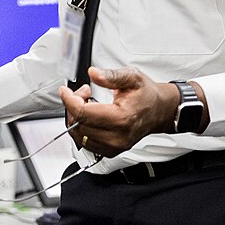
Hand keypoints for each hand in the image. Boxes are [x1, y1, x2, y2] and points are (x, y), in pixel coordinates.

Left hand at [59, 67, 179, 156]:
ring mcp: (114, 146)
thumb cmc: (146, 95)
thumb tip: (94, 73)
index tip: (65, 90)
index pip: (83, 113)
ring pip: (79, 135)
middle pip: (78, 124)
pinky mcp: (111, 151)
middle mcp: (117, 136)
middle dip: (74, 106)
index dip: (69, 100)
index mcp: (122, 118)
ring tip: (89, 103)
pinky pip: (86, 142)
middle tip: (84, 92)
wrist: (159, 111)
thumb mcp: (132, 77)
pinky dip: (82, 128)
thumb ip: (111, 75)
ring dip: (77, 118)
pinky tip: (91, 116)